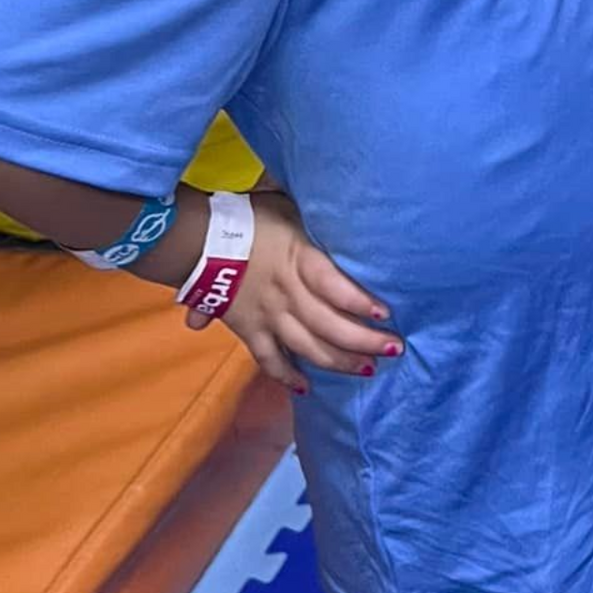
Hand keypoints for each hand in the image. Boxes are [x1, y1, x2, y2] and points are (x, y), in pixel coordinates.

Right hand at [184, 191, 398, 393]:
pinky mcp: (249, 330)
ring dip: (337, 362)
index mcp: (298, 260)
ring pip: (306, 346)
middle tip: (394, 350)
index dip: (359, 302)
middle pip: (328, 324)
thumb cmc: (251, 217)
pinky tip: (306, 387)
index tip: (385, 314)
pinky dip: (286, 376)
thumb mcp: (286, 207)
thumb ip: (314, 216)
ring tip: (366, 370)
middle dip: (363, 341)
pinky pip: (269, 360)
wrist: (198, 238)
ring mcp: (267, 316)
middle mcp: (286, 293)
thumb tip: (348, 204)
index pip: (333, 286)